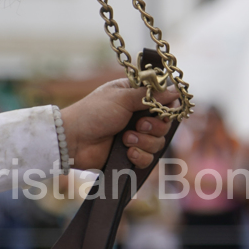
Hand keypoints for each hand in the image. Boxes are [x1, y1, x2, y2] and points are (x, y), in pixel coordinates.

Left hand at [60, 79, 175, 169]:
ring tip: (126, 139)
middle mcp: (138, 115)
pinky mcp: (130, 154)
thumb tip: (176, 90)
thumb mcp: (123, 98)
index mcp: (137, 96)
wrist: (72, 140)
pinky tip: (127, 152)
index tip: (165, 111)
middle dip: (155, 126)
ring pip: (158, 142)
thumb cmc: (94, 112)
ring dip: (144, 142)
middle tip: (140, 125)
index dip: (168, 107)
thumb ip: (151, 96)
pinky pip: (148, 158)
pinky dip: (140, 156)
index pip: (165, 101)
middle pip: (165, 124)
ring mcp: (135, 136)